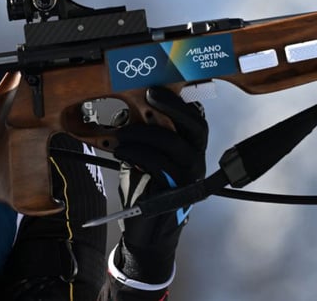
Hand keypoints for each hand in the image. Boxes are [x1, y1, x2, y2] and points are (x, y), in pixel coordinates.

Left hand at [110, 87, 207, 282]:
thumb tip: (129, 108)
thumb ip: (145, 136)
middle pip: (195, 126)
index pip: (195, 119)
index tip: (157, 87)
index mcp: (190, 147)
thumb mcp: (144, 155)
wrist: (147, 229)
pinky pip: (159, 164)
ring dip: (143, 134)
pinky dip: (137, 153)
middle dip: (173, 106)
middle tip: (149, 95)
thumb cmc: (145, 187)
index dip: (179, 101)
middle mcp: (196, 159)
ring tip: (120, 135)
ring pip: (173, 144)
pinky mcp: (178, 189)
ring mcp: (190, 175)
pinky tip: (121, 150)